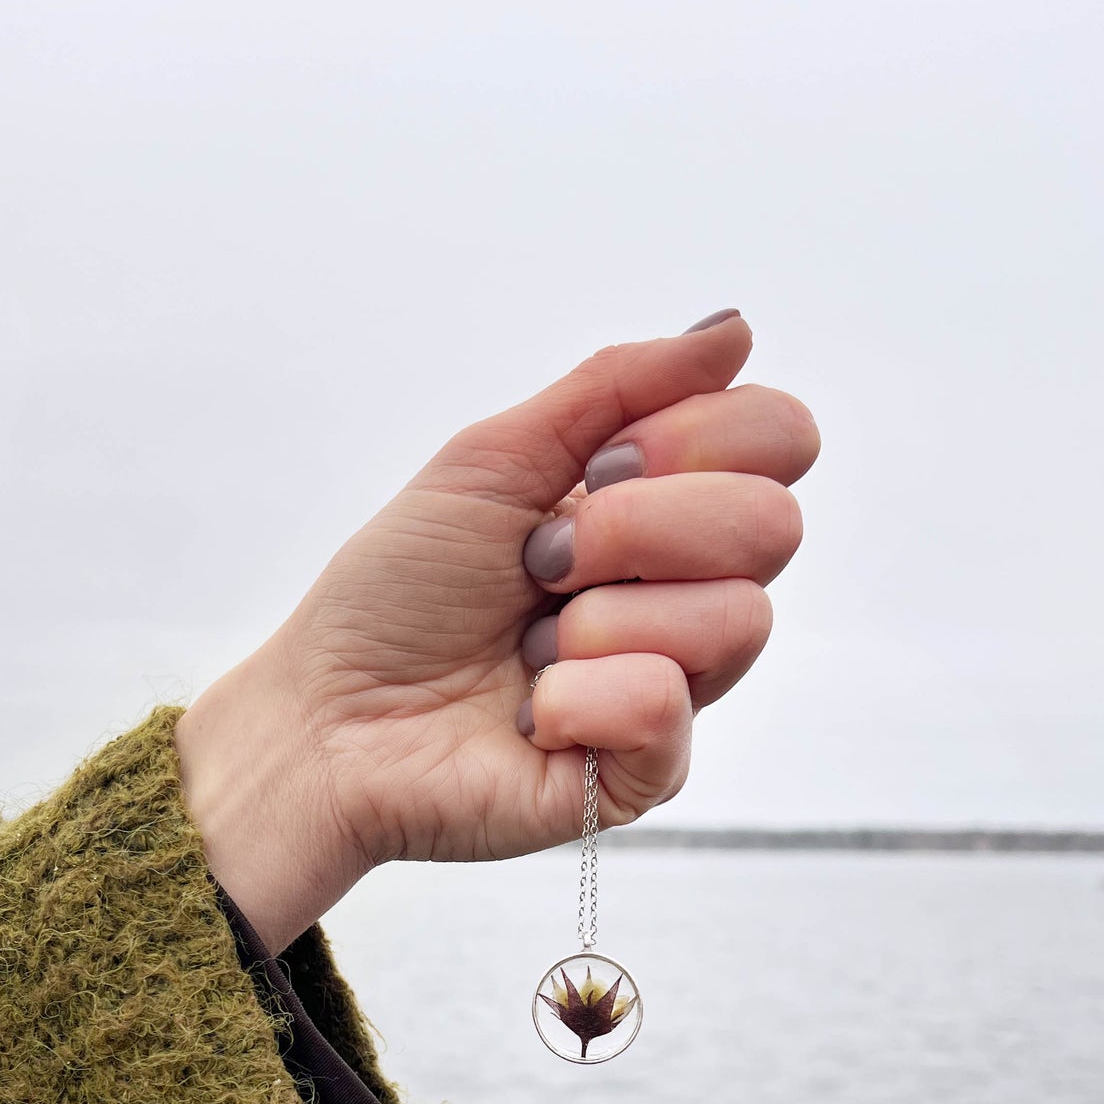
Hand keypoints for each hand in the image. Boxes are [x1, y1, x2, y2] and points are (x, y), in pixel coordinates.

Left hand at [176, 312, 817, 951]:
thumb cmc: (398, 596)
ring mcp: (675, 688)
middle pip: (773, 526)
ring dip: (597, 621)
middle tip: (541, 560)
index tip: (594, 467)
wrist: (325, 717)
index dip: (699, 436)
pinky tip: (530, 712)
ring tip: (525, 648)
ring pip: (735, 620)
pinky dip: (579, 696)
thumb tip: (734, 329)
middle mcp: (685, 596)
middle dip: (636, 527)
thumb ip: (617, 388)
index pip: (778, 441)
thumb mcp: (495, 461)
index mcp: (662, 511)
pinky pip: (669, 709)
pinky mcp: (647, 775)